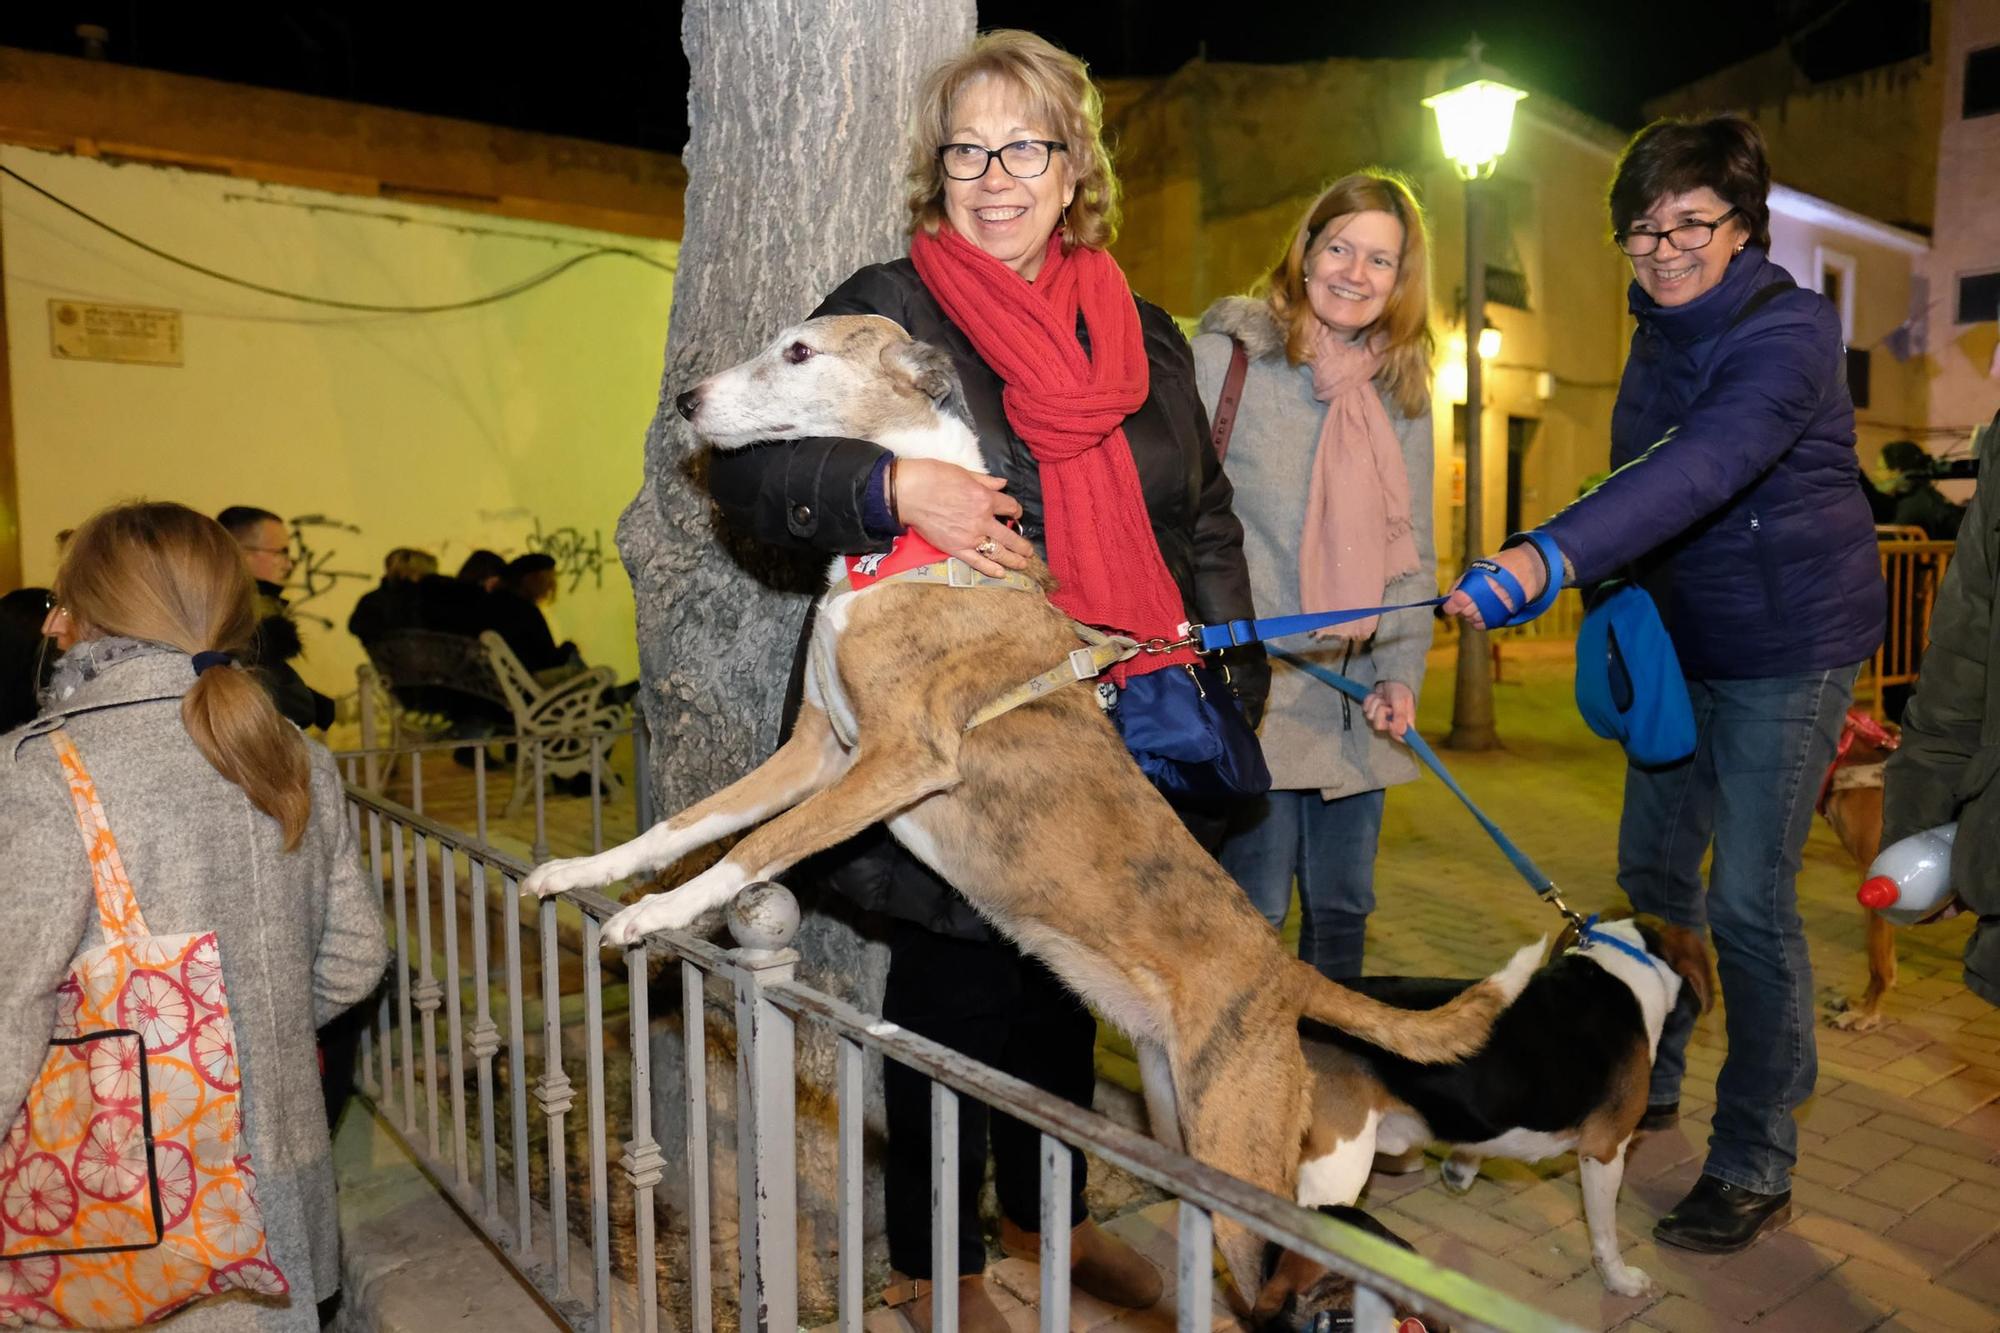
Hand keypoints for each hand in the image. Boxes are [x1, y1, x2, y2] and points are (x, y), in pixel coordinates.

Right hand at [895, 458, 1034, 576]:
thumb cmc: (932, 477)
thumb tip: (1002, 483)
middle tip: (1028, 550)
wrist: (907, 493)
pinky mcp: (955, 549)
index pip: (1010, 507)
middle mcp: (982, 520)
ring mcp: (970, 537)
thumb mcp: (963, 472)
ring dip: (1013, 559)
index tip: (1015, 514)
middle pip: (1010, 535)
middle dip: (1022, 544)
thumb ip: (985, 480)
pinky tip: (1001, 573)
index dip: (1016, 510)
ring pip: (998, 551)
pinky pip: (978, 562)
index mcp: (985, 498)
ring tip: (1022, 564)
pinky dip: (991, 569)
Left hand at [1362, 680, 1415, 738]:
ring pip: (1370, 717)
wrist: (1389, 680)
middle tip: (1387, 704)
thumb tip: (1400, 732)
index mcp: (1404, 723)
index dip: (1393, 733)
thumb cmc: (1399, 690)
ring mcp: (1380, 719)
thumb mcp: (1401, 701)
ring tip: (1383, 698)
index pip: (1400, 738)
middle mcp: (1392, 724)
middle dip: (1380, 712)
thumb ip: (1400, 716)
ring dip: (1375, 704)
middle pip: (1379, 726)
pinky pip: (1365, 709)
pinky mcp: (1371, 712)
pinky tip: (1377, 696)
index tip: (1390, 723)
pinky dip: (1370, 700)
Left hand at [1441, 543, 1546, 629]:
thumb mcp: (1476, 570)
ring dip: (1469, 615)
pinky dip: (1478, 621)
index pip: (1459, 600)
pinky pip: (1483, 625)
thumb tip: (1447, 599)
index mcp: (1480, 583)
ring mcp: (1498, 608)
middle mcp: (1489, 597)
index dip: (1451, 605)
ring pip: (1473, 620)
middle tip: (1464, 602)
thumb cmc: (1495, 569)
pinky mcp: (1505, 615)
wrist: (1524, 569)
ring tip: (1476, 604)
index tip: (1449, 605)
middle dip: (1461, 609)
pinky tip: (1481, 612)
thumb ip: (1459, 584)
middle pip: (1465, 612)